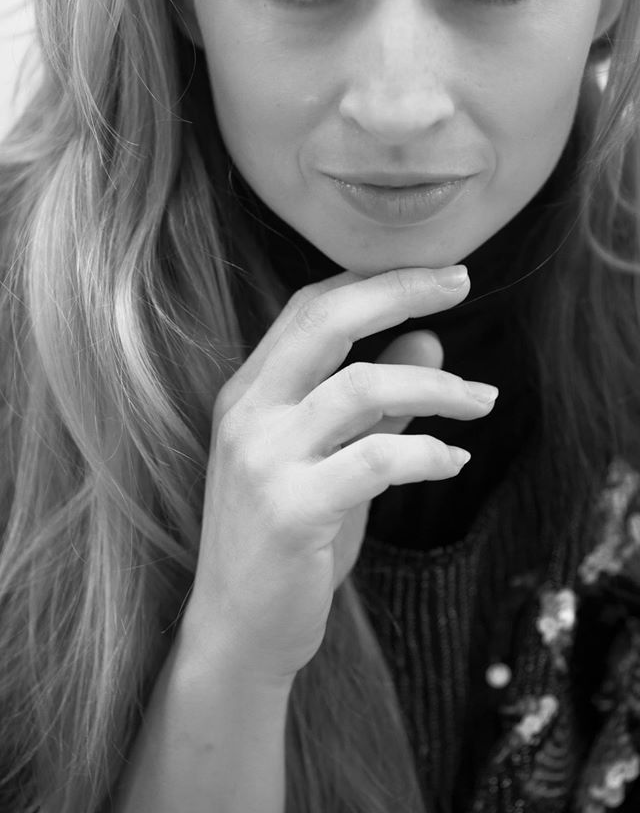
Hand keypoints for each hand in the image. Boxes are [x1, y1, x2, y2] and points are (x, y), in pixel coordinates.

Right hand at [185, 267, 496, 684]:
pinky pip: (376, 460)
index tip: (432, 272)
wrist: (237, 629)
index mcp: (250, 392)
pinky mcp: (289, 510)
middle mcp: (248, 413)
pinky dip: (428, 454)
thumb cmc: (285, 538)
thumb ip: (375, 404)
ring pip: (361, 387)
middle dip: (399, 291)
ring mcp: (263, 459)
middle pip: (326, 322)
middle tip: (461, 282)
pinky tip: (454, 462)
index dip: (372, 279)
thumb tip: (429, 340)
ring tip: (483, 401)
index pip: (308, 307)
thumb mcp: (329, 458)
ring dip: (436, 387)